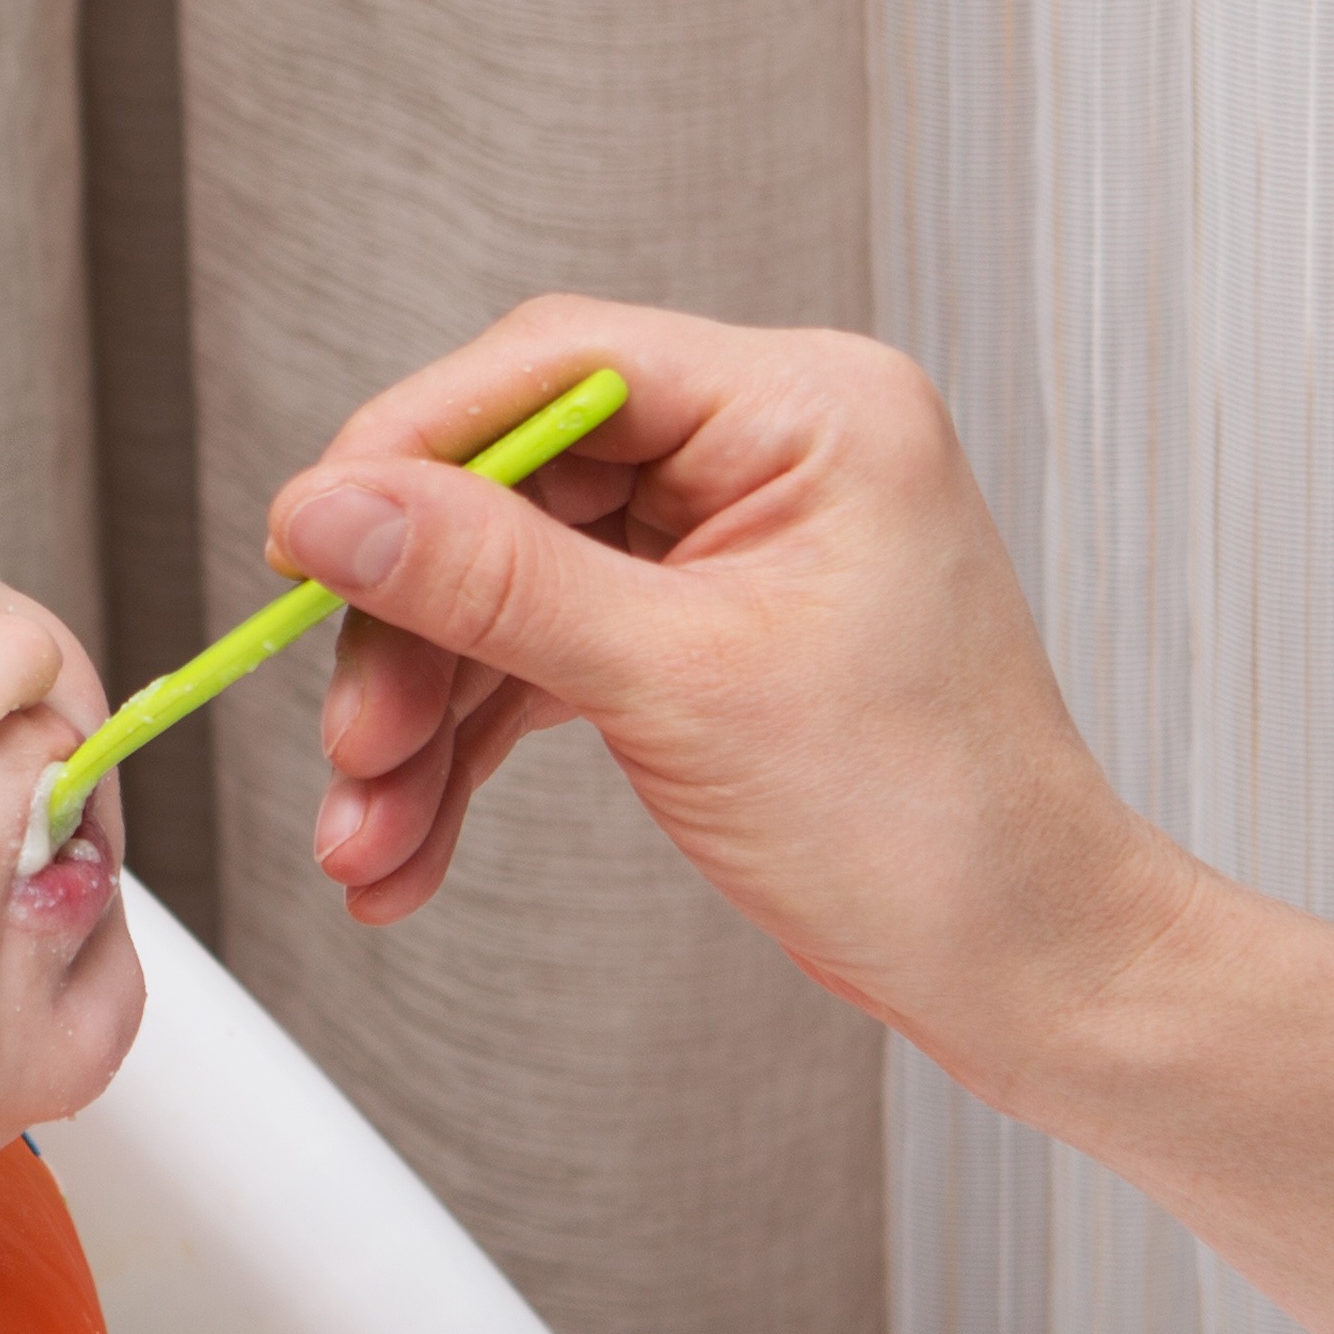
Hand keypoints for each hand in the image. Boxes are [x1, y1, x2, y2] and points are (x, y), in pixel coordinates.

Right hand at [269, 307, 1196, 1107]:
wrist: (1024, 967)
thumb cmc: (933, 822)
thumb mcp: (683, 686)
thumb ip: (494, 583)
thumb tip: (338, 507)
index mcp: (807, 407)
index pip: (554, 366)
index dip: (410, 450)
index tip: (309, 543)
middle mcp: (770, 455)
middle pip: (511, 490)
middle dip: (411, 634)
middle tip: (351, 744)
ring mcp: (732, 549)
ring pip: (510, 592)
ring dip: (426, 720)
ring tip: (371, 837)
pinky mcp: (702, 638)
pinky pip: (545, 663)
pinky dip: (474, 752)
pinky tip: (415, 841)